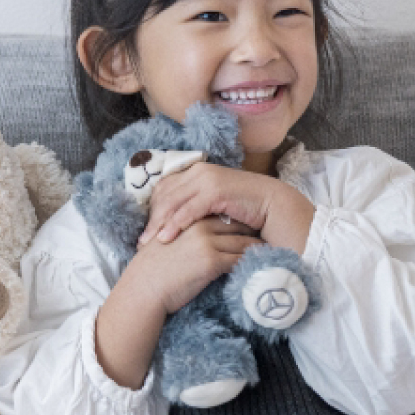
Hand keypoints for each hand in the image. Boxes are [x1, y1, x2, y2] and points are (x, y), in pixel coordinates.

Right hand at [95, 217, 259, 388]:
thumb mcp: (170, 243)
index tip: (256, 225)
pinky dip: (254, 263)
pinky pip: (241, 260)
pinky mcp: (211, 261)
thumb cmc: (154, 270)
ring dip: (259, 247)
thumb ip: (188, 234)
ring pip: (243, 241)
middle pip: (237, 224)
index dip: (241, 219)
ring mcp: (207, 242)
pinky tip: (264, 267)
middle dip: (255, 229)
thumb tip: (208, 238)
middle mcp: (200, 226)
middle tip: (271, 235)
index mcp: (189, 218)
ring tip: (274, 252)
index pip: (223, 213)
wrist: (144, 289)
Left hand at [139, 164, 313, 252]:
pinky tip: (167, 237)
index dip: (152, 210)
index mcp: (195, 172)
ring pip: (174, 201)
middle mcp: (198, 171)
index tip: (144, 232)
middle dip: (151, 219)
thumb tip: (173, 222)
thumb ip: (196, 207)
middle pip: (164, 195)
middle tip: (140, 241)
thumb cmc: (244, 211)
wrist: (274, 208)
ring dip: (160, 223)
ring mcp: (207, 178)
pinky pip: (190, 207)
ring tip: (150, 242)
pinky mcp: (216, 189)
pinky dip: (176, 222)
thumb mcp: (215, 207)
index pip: (164, 189)